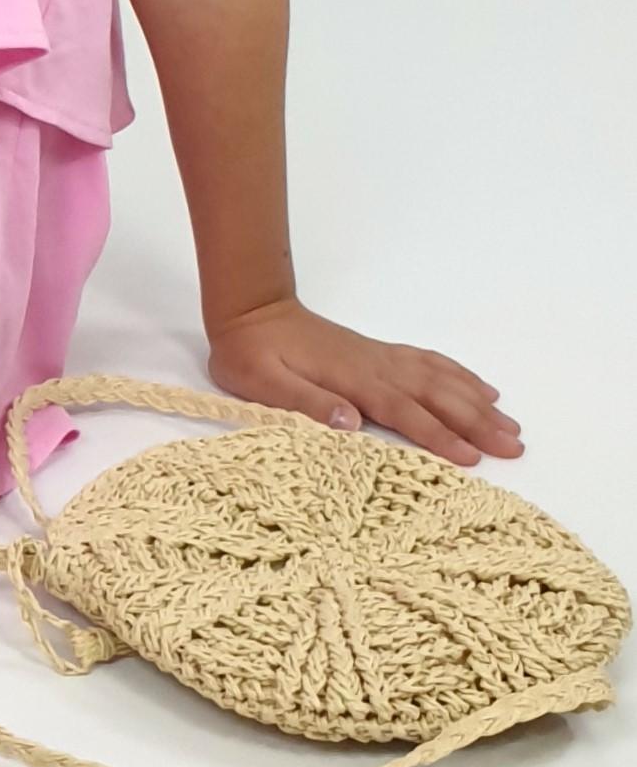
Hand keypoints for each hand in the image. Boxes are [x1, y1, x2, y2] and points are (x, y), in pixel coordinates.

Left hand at [205, 294, 522, 468]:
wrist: (251, 309)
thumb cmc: (251, 354)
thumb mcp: (264, 384)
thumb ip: (307, 403)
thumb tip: (351, 422)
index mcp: (352, 381)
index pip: (405, 413)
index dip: (440, 436)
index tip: (473, 457)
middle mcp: (376, 368)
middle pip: (436, 396)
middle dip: (477, 423)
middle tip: (516, 446)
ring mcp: (380, 358)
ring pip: (440, 380)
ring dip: (477, 402)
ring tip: (511, 424)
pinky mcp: (378, 353)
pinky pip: (429, 362)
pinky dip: (459, 375)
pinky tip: (479, 387)